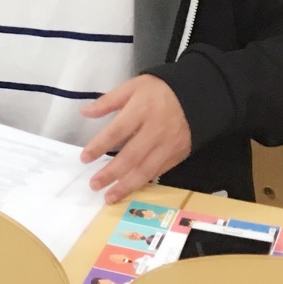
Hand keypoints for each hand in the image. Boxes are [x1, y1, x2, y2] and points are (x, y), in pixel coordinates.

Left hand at [80, 74, 192, 203]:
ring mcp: (169, 145)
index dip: (100, 146)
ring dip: (126, 186)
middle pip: (131, 156)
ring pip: (146, 170)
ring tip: (110, 196)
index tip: (84, 158)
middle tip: (94, 184)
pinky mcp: (178, 155)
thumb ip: (108, 101)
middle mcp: (156, 130)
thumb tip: (85, 112)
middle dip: (111, 173)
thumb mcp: (132, 86)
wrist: (197, 97)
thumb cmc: (160, 90)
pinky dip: (144, 182)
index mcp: (142, 110)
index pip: (117, 131)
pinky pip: (159, 172)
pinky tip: (131, 189)